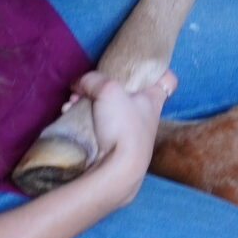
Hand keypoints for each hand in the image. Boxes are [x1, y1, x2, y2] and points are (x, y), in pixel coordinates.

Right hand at [76, 68, 174, 201]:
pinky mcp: (115, 148)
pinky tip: (70, 117)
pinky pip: (99, 128)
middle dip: (104, 89)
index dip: (158, 70)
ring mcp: (131, 134)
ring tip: (72, 104)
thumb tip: (78, 83)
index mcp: (152, 100)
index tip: (144, 67)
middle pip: (129, 94)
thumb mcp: (108, 90)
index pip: (167, 80)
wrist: (118, 171)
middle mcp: (145, 117)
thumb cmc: (123, 126)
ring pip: (109, 111)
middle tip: (88, 89)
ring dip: (89, 105)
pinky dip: (84, 121)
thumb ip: (92, 80)